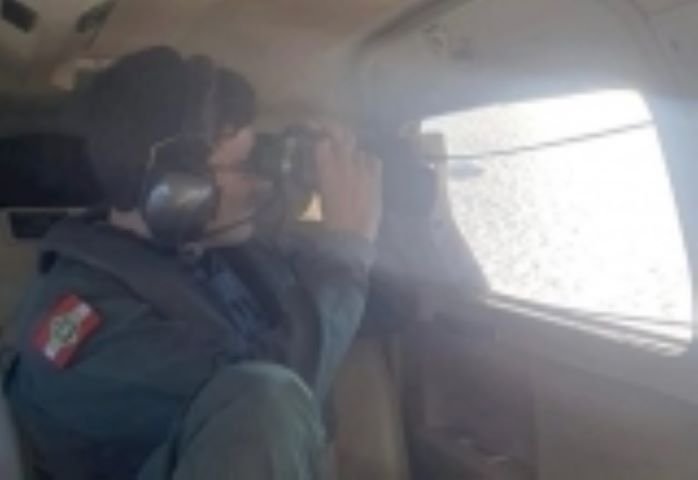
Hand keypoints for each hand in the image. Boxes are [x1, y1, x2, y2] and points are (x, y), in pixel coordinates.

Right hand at [313, 124, 382, 240]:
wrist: (350, 236)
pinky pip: (374, 160)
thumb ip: (322, 178)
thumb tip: (323, 169)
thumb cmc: (329, 221)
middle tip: (331, 132)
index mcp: (326, 171)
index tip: (319, 140)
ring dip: (353, 152)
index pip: (323, 143)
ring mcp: (362, 171)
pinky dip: (368, 161)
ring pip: (359, 150)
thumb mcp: (320, 197)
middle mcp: (344, 166)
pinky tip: (365, 168)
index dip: (321, 140)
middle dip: (336, 131)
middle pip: (343, 137)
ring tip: (350, 159)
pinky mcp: (375, 179)